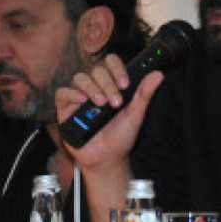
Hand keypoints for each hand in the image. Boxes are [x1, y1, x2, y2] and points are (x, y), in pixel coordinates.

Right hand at [55, 53, 163, 170]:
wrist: (106, 159)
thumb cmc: (120, 136)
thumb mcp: (135, 115)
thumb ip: (144, 94)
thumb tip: (158, 75)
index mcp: (112, 84)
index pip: (111, 63)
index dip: (117, 68)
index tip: (125, 83)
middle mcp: (95, 87)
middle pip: (97, 70)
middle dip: (108, 84)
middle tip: (116, 102)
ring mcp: (79, 97)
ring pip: (80, 78)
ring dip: (92, 88)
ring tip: (101, 103)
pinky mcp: (65, 108)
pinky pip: (62, 93)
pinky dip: (71, 94)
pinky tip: (82, 101)